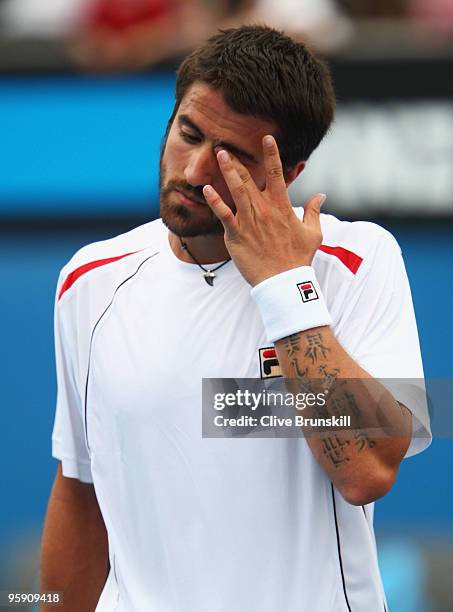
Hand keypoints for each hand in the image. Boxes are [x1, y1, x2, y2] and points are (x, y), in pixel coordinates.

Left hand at [203, 135, 325, 286]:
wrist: (283, 282)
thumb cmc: (298, 259)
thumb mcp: (313, 234)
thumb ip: (314, 212)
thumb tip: (320, 195)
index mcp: (282, 207)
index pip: (277, 174)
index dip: (272, 154)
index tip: (267, 138)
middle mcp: (264, 210)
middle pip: (249, 178)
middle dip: (238, 160)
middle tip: (225, 145)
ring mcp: (249, 221)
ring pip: (236, 191)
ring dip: (227, 171)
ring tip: (219, 155)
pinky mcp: (236, 235)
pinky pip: (223, 214)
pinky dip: (215, 201)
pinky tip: (206, 188)